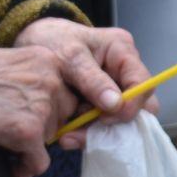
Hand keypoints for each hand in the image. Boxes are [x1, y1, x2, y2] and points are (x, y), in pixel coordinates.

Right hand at [0, 41, 74, 176]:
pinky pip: (39, 163)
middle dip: (44, 124)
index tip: (45, 116)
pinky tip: (13, 166)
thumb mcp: (17, 61)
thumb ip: (37, 78)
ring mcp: (44, 108)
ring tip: (8, 141)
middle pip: (63, 116)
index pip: (70, 92)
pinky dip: (25, 168)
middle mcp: (54, 82)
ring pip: (50, 139)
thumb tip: (46, 106)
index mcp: (51, 61)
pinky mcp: (31, 132)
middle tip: (20, 127)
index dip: (56, 107)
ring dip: (32, 145)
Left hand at [14, 18, 157, 149]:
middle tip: (83, 131)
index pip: (144, 85)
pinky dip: (85, 133)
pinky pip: (101, 126)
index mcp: (122, 52)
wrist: (32, 44)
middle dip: (111, 125)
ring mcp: (113, 90)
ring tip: (68, 136)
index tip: (107, 118)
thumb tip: (117, 104)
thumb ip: (92, 79)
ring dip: (95, 133)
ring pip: (118, 122)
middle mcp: (124, 72)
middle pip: (134, 109)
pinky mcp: (99, 105)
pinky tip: (66, 135)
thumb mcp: (69, 56)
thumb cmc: (53, 40)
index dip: (132, 106)